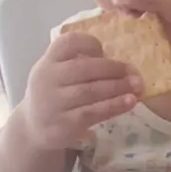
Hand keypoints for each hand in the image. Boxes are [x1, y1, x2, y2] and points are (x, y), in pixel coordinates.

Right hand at [23, 30, 141, 150]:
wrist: (33, 128)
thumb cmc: (53, 94)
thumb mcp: (56, 73)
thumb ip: (77, 62)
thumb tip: (117, 57)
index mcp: (47, 62)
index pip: (67, 43)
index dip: (89, 43)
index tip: (105, 50)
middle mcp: (47, 80)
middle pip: (83, 68)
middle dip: (112, 68)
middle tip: (134, 71)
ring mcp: (53, 103)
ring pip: (90, 91)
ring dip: (117, 87)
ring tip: (138, 86)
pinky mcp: (63, 124)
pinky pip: (93, 113)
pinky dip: (114, 106)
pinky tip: (129, 102)